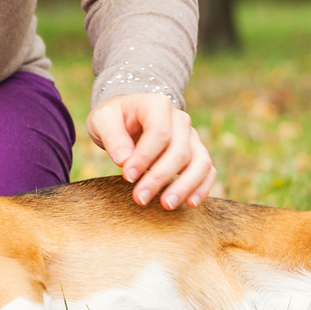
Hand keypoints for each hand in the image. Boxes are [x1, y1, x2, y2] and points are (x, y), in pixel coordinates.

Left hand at [87, 93, 215, 209]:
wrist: (126, 118)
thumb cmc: (114, 118)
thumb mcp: (102, 120)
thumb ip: (112, 137)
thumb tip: (124, 161)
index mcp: (157, 105)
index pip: (159, 132)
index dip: (145, 157)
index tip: (128, 176)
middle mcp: (180, 119)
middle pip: (179, 150)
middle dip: (160, 177)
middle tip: (140, 198)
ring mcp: (191, 136)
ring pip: (200, 162)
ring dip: (185, 186)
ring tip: (166, 204)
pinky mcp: (196, 152)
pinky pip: (207, 170)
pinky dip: (202, 187)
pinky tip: (189, 203)